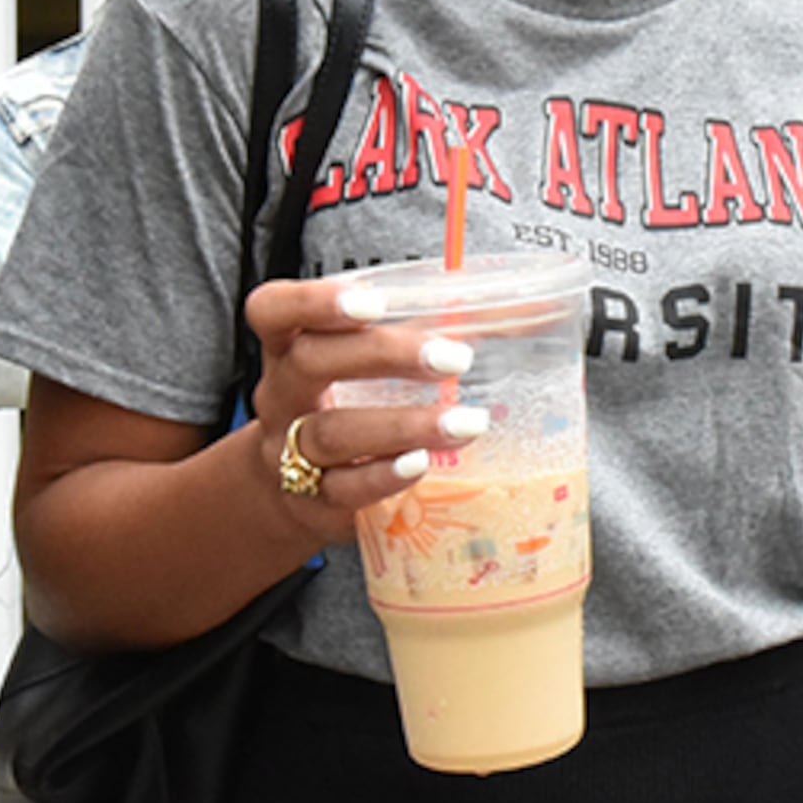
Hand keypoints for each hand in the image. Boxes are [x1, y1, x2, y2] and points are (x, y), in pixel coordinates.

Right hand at [238, 277, 484, 543]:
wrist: (285, 494)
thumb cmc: (341, 410)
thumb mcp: (359, 368)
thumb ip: (419, 336)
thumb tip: (529, 312)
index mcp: (289, 347)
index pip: (274, 311)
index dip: (314, 301)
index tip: (373, 302)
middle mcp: (281, 395)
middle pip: (312, 363)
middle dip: (384, 355)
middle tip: (453, 358)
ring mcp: (288, 451)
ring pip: (332, 433)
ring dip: (403, 425)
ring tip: (464, 422)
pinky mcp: (311, 502)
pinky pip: (343, 489)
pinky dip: (384, 475)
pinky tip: (421, 464)